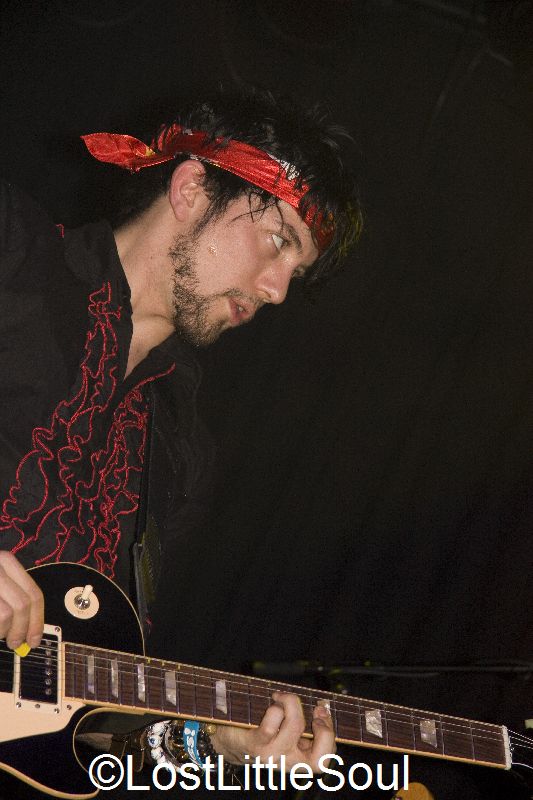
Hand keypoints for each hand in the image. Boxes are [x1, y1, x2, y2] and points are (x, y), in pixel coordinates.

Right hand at [0, 550, 43, 649]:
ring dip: (5, 631)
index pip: (34, 594)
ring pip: (8, 613)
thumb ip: (15, 601)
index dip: (38, 621)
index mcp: (7, 562)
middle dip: (22, 629)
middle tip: (16, 643)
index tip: (35, 639)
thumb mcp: (0, 586)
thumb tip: (31, 633)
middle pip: (24, 604)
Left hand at [210, 691, 334, 771]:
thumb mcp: (285, 732)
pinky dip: (274, 704)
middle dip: (323, 729)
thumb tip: (323, 708)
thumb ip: (304, 725)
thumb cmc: (260, 731)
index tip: (320, 713)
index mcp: (297, 760)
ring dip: (291, 702)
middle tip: (315, 712)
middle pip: (318, 759)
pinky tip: (270, 700)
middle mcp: (286, 763)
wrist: (227, 741)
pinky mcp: (256, 743)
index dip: (330, 736)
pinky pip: (273, 719)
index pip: (325, 760)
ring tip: (281, 697)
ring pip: (295, 725)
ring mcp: (271, 755)